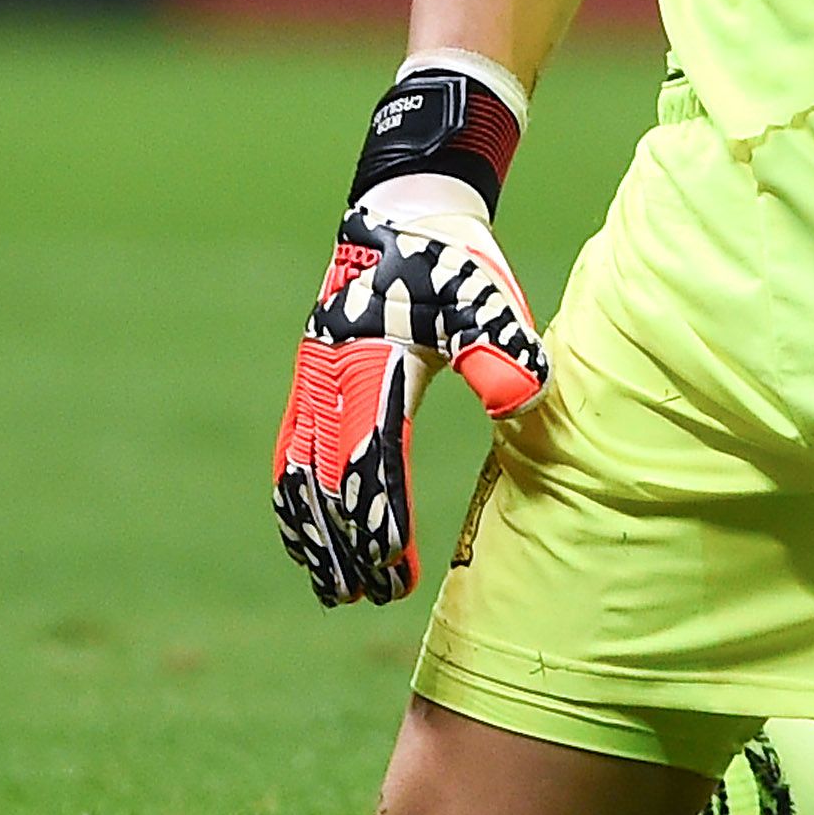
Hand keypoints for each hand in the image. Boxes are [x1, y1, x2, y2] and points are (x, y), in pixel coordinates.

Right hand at [273, 173, 548, 607]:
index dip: (381, 520)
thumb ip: (500, 348)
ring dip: (314, 537)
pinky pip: (289, 457)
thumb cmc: (453, 263)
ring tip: (336, 591)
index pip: (371, 460)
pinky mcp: (308, 384)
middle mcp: (329, 380)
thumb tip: (524, 399)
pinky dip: (293, 506)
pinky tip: (305, 540)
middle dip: (348, 545)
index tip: (396, 572)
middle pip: (327, 482)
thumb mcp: (485, 296)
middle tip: (375, 599)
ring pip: (298, 478)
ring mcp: (311, 383)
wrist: (403, 215)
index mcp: (371, 366)